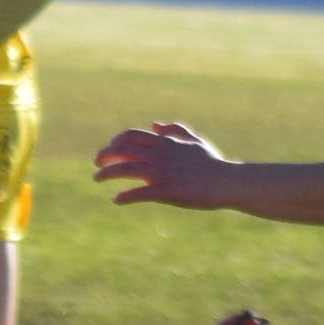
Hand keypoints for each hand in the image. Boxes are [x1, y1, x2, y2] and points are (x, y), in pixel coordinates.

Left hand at [91, 121, 234, 209]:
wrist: (227, 182)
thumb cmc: (211, 163)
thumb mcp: (194, 142)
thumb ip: (176, 131)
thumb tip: (154, 125)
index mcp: (165, 142)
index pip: (131, 136)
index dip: (115, 141)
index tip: (108, 149)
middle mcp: (159, 154)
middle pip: (122, 150)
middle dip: (105, 155)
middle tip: (96, 164)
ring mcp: (161, 172)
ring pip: (124, 169)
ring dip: (106, 174)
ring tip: (97, 179)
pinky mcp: (165, 191)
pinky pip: (138, 193)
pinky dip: (124, 196)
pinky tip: (116, 200)